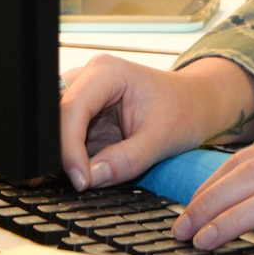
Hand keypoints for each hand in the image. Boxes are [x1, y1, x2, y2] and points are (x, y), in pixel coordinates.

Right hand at [59, 55, 253, 190]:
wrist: (197, 104)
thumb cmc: (185, 110)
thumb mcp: (160, 140)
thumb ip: (125, 161)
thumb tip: (90, 179)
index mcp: (107, 72)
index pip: (71, 108)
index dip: (69, 147)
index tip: (80, 180)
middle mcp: (90, 78)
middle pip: (56, 115)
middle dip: (57, 150)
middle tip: (61, 182)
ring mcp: (86, 95)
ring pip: (56, 126)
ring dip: (62, 154)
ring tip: (71, 178)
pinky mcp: (87, 115)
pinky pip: (67, 137)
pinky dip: (71, 156)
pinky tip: (80, 171)